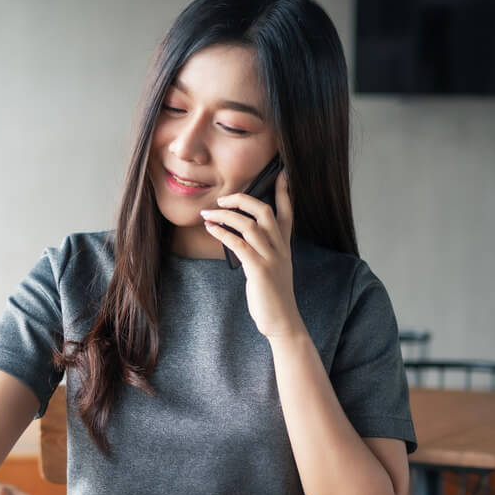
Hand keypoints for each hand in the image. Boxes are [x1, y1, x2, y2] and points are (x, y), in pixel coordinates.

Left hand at [200, 172, 305, 339]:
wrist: (282, 321)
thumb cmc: (273, 295)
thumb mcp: (273, 268)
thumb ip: (263, 250)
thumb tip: (240, 237)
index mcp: (285, 246)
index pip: (287, 212)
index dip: (283, 192)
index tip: (279, 173)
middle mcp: (280, 248)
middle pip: (265, 211)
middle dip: (243, 199)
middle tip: (223, 198)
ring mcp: (271, 258)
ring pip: (249, 224)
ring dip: (225, 215)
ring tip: (208, 213)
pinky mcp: (259, 270)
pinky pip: (239, 244)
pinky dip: (223, 232)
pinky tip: (211, 228)